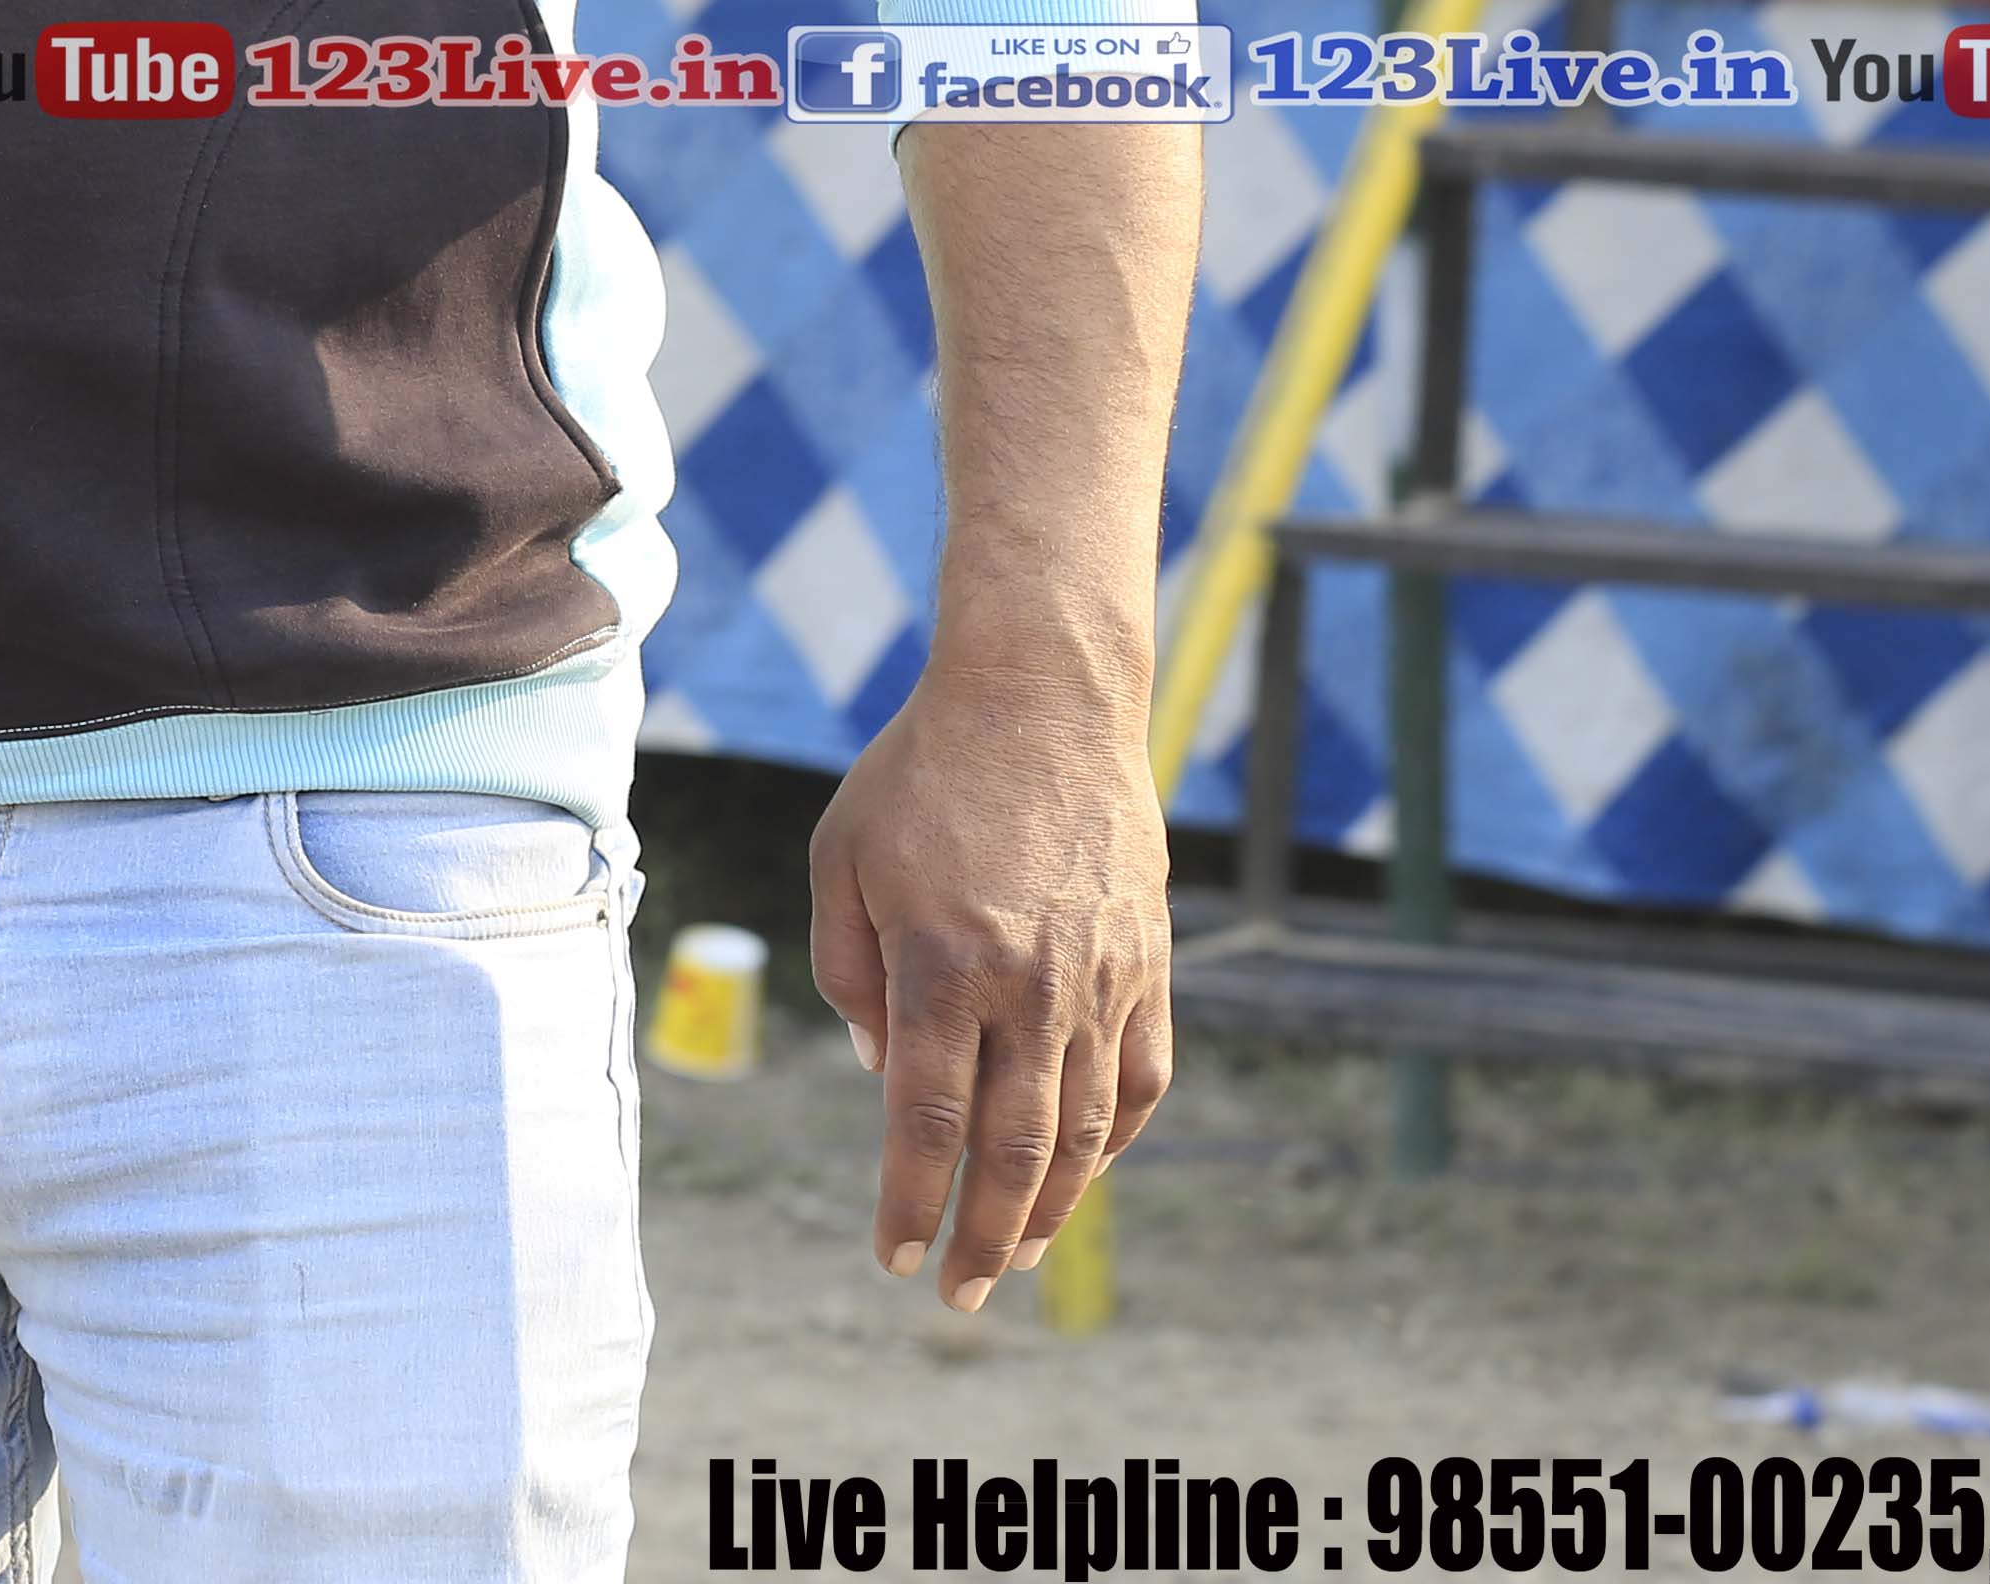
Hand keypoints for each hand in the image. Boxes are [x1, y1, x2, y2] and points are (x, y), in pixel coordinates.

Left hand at [805, 657, 1175, 1312]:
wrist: (1041, 697)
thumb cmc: (920, 774)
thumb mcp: (842, 860)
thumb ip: (847, 973)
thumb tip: (879, 1073)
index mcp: (943, 966)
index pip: (923, 1122)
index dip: (909, 1202)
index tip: (892, 1259)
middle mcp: (1029, 987)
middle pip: (1011, 1149)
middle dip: (981, 1236)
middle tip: (957, 1293)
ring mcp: (1100, 980)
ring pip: (1084, 1130)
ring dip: (1050, 1208)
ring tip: (1013, 1255)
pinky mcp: (1148, 964)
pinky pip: (1140, 1078)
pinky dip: (1114, 1139)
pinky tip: (1084, 1171)